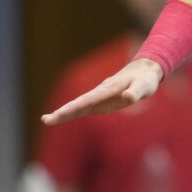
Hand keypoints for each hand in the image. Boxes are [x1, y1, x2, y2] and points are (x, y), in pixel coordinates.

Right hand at [40, 58, 162, 124]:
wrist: (144, 71)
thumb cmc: (145, 79)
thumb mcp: (144, 86)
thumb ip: (136, 92)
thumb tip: (129, 98)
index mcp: (108, 90)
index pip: (87, 100)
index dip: (73, 108)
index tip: (59, 114)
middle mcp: (100, 94)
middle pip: (78, 104)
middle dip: (63, 112)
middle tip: (46, 120)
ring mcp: (100, 98)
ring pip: (79, 106)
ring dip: (64, 113)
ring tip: (47, 120)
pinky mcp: (102, 102)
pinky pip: (85, 108)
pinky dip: (73, 113)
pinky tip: (62, 117)